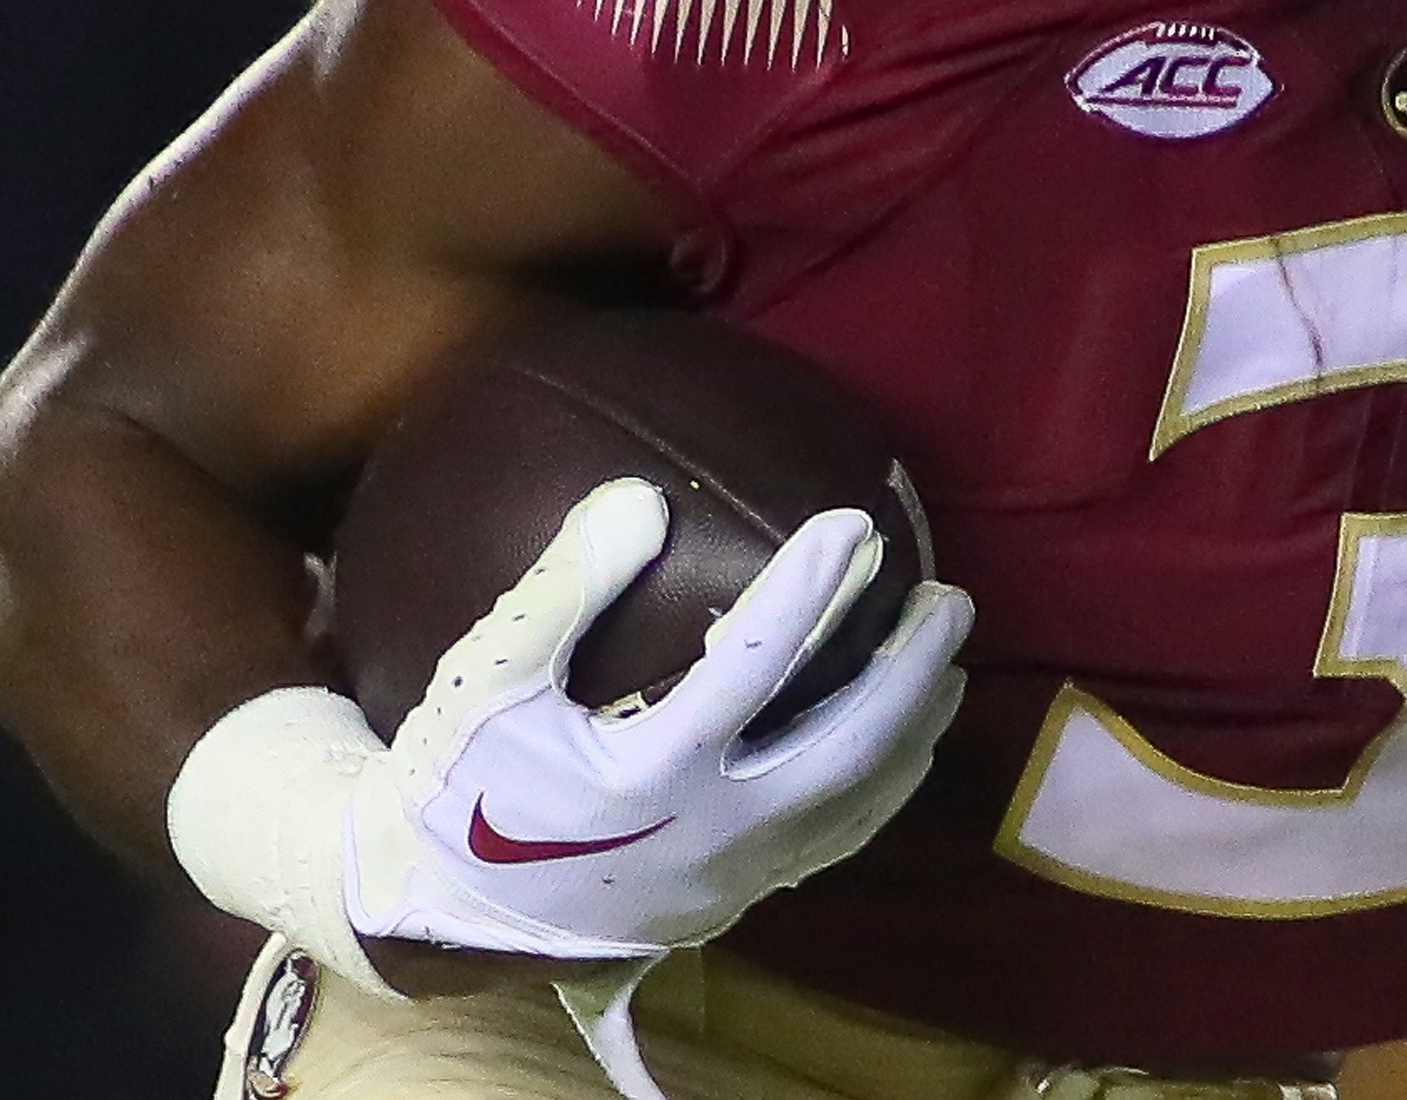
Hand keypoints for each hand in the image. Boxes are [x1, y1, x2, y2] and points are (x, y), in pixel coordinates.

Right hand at [170, 480, 970, 989]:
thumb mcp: (487, 684)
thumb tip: (640, 497)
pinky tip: (912, 737)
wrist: (454, 909)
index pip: (751, 668)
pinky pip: (841, 840)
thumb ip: (559, 591)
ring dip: (918, 724)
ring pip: (859, 799)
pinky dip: (889, 784)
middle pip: (845, 744)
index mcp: (646, 773)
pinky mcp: (743, 893)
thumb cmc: (467, 783)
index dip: (806, 589)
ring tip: (952, 656)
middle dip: (908, 669)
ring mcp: (737, 870)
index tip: (853, 520)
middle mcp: (710, 827)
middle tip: (950, 595)